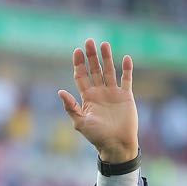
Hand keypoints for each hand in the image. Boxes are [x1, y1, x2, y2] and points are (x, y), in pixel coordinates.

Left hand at [58, 39, 138, 162]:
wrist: (116, 144)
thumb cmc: (96, 136)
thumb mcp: (80, 122)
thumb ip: (71, 107)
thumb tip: (60, 92)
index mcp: (87, 98)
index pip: (81, 77)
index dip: (78, 64)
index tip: (76, 51)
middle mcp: (99, 93)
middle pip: (94, 70)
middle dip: (91, 56)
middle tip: (89, 41)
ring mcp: (113, 93)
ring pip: (109, 71)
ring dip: (107, 58)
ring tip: (104, 44)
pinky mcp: (126, 96)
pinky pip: (126, 79)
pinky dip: (127, 69)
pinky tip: (125, 58)